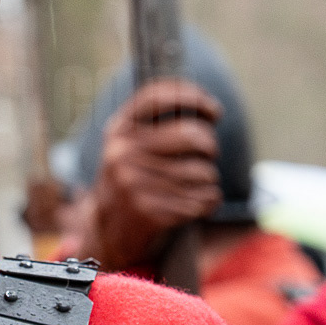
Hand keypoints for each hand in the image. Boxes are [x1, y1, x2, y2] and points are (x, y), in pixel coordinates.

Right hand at [77, 78, 222, 272]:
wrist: (110, 226)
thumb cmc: (134, 176)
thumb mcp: (132, 143)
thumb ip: (158, 121)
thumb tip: (208, 109)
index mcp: (118, 130)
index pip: (157, 98)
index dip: (192, 98)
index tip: (214, 110)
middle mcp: (121, 153)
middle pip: (193, 136)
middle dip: (210, 146)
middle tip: (207, 155)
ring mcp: (133, 183)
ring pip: (204, 172)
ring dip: (209, 179)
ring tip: (194, 184)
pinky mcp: (149, 212)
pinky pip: (203, 200)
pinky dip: (208, 201)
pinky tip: (194, 202)